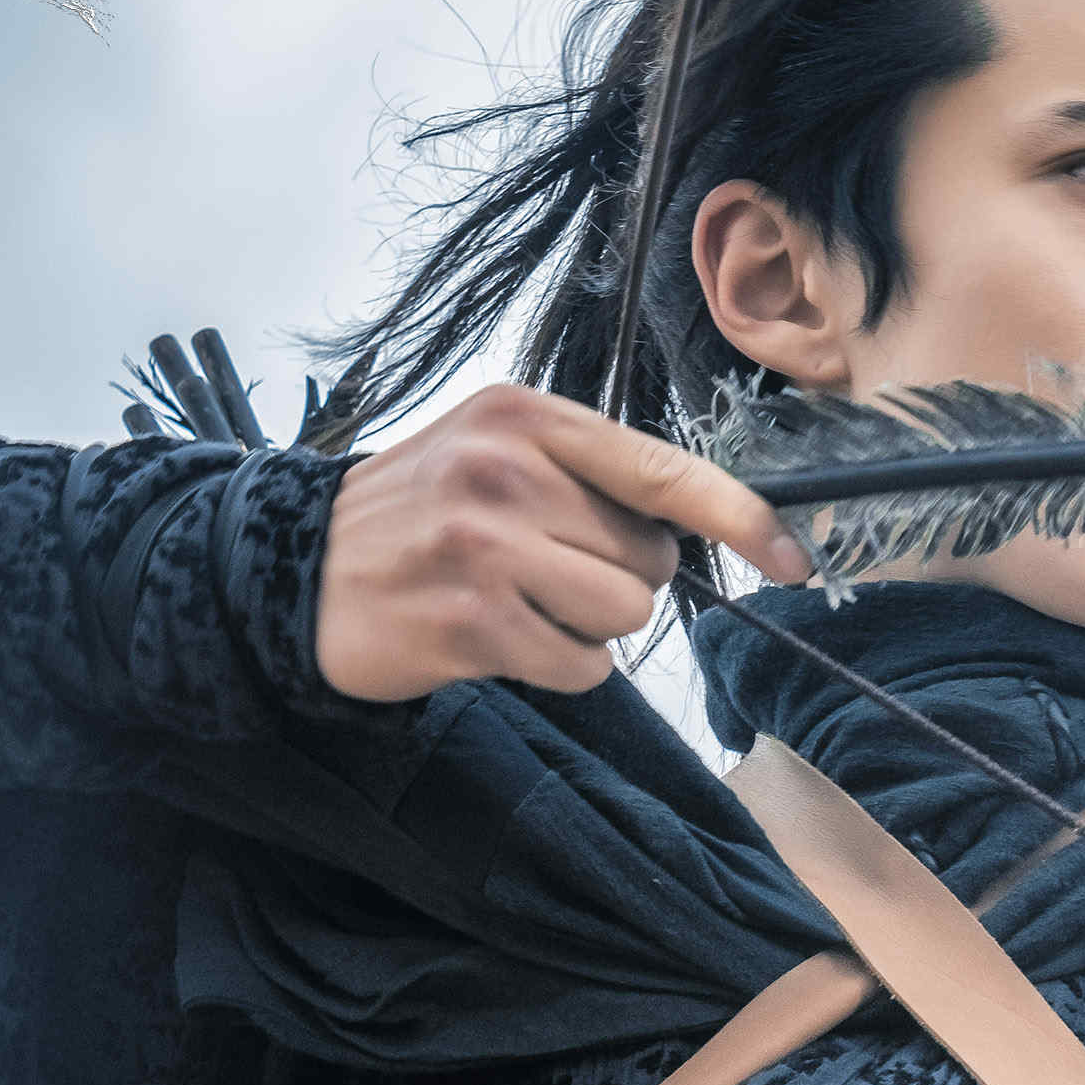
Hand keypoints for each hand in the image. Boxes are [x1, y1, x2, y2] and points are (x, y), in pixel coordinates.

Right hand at [315, 383, 803, 703]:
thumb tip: (708, 522)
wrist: (290, 570)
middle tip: (539, 568)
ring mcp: (485, 545)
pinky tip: (496, 639)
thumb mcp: (496, 454)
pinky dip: (556, 665)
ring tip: (516, 601)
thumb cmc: (418, 515)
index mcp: (527, 418)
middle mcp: (506, 470)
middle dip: (616, 577)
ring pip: (624, 613)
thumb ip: (593, 475)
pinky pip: (581, 665)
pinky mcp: (470, 621)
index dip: (744, 518)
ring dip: (586, 626)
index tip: (794, 560)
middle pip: (651, 557)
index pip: (668, 468)